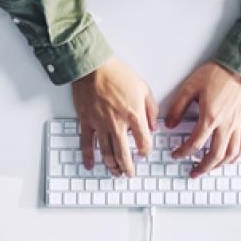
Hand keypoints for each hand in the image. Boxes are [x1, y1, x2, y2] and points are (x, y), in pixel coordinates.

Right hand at [70, 58, 155, 176]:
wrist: (93, 66)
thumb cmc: (117, 74)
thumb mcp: (143, 88)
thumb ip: (152, 109)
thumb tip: (153, 126)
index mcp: (134, 115)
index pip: (143, 142)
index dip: (145, 152)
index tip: (144, 154)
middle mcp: (117, 123)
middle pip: (124, 153)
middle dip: (128, 167)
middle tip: (130, 174)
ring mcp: (100, 124)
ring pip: (106, 152)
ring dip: (111, 165)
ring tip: (115, 172)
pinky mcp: (86, 121)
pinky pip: (86, 143)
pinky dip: (88, 156)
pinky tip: (90, 165)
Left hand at [164, 61, 240, 177]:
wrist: (239, 66)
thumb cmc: (216, 74)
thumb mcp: (189, 88)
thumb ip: (177, 108)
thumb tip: (168, 124)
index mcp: (210, 117)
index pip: (195, 143)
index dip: (183, 152)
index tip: (176, 155)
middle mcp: (225, 124)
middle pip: (215, 154)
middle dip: (202, 167)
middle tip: (193, 172)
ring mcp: (238, 124)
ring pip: (231, 153)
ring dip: (219, 165)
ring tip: (209, 168)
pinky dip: (237, 155)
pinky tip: (231, 159)